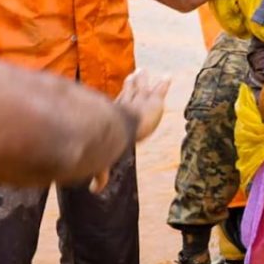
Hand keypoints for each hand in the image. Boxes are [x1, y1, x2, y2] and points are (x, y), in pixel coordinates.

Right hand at [90, 69, 170, 192]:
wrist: (117, 130)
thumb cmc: (109, 145)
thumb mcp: (104, 162)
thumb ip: (101, 175)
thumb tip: (94, 192)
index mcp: (115, 116)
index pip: (119, 104)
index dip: (122, 97)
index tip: (122, 89)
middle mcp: (126, 106)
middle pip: (130, 92)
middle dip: (133, 84)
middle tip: (135, 74)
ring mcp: (139, 101)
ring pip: (141, 88)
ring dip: (143, 80)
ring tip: (144, 72)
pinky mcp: (153, 101)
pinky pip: (160, 90)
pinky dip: (164, 84)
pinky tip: (169, 77)